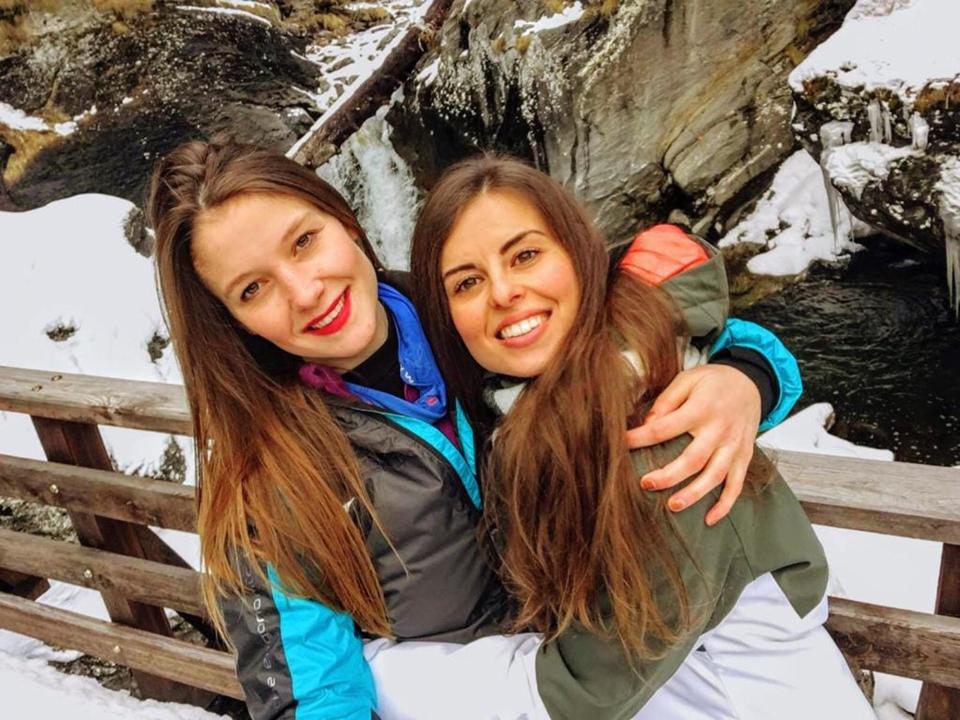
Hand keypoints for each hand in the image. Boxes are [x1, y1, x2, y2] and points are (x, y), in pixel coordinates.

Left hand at [625, 364, 761, 524]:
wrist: (751, 382)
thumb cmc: (713, 381)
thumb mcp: (688, 379)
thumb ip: (667, 400)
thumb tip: (648, 423)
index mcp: (702, 409)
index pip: (666, 427)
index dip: (642, 438)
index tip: (622, 444)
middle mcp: (720, 430)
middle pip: (693, 459)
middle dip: (668, 475)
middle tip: (646, 484)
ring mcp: (734, 446)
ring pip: (715, 476)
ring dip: (694, 494)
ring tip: (672, 506)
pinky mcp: (744, 457)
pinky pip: (736, 485)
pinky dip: (725, 504)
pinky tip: (709, 519)